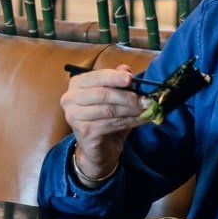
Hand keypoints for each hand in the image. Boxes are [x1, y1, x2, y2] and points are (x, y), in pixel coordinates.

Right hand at [61, 66, 148, 184]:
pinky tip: (141, 120)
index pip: (97, 77)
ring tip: (147, 109)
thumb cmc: (105, 118)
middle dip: (127, 96)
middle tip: (146, 99)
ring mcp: (74, 116)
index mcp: (77, 84)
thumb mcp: (114, 97)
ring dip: (131, 110)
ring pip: (109, 110)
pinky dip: (130, 122)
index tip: (131, 79)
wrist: (98, 149)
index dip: (114, 77)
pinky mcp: (83, 131)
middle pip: (103, 94)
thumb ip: (118, 82)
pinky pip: (110, 124)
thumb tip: (126, 69)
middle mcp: (70, 98)